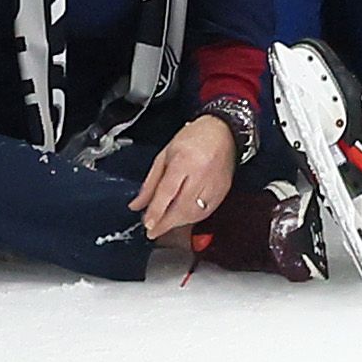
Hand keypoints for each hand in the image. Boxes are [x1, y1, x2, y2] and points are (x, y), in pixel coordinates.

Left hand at [131, 113, 237, 240]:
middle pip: (182, 206)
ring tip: (166, 225)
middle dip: (166, 223)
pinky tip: (183, 219)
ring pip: (196, 213)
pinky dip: (193, 219)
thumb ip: (150, 183)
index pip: (168, 192)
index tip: (148, 224)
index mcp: (184, 160)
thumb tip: (137, 205)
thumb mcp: (164, 155)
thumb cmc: (193, 138)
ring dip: (178, 223)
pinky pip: (207, 212)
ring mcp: (215, 183)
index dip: (156, 211)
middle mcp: (201, 173)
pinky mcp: (224, 190)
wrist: (223, 131)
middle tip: (153, 231)